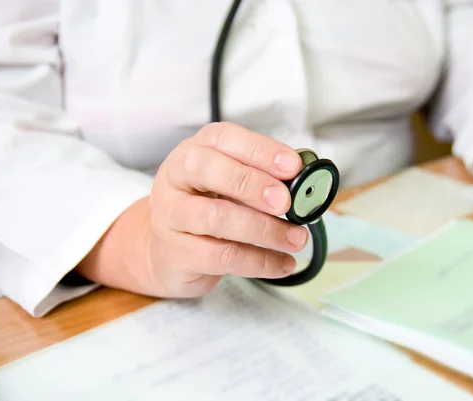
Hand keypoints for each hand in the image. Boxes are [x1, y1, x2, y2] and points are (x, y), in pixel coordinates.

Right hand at [76, 122, 308, 297]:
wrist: (166, 252)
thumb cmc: (206, 209)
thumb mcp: (230, 185)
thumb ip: (263, 178)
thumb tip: (306, 180)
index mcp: (195, 150)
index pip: (224, 138)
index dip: (259, 150)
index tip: (292, 166)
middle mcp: (176, 178)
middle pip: (208, 171)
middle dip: (253, 185)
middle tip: (287, 202)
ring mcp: (170, 216)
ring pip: (216, 217)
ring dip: (264, 229)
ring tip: (296, 239)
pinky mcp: (175, 253)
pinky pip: (222, 257)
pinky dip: (260, 262)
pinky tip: (282, 263)